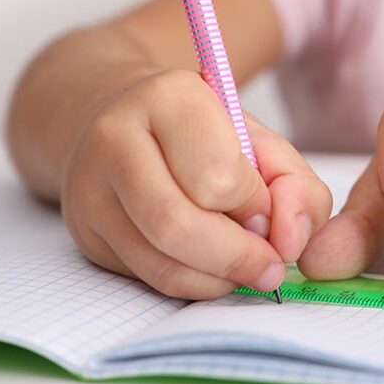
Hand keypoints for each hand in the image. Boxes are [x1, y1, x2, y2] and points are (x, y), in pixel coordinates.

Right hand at [61, 69, 331, 298]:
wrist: (128, 124)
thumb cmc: (206, 136)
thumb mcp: (263, 143)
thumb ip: (295, 186)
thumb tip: (289, 242)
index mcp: (168, 98)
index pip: (216, 174)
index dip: (254, 205)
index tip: (268, 209)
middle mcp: (116, 138)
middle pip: (178, 224)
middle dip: (238, 256)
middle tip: (270, 265)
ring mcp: (91, 189)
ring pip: (160, 261)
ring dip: (219, 278)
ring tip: (247, 267)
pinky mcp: (87, 233)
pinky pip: (149, 278)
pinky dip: (195, 284)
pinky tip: (215, 269)